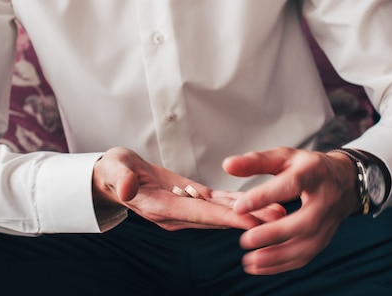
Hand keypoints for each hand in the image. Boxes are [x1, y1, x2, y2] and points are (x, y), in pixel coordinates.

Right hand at [92, 147, 285, 230]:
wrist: (113, 178)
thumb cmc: (112, 172)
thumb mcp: (112, 170)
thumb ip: (120, 179)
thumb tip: (127, 188)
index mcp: (160, 208)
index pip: (197, 213)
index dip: (224, 217)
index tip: (250, 220)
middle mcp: (176, 215)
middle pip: (217, 218)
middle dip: (248, 218)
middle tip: (279, 218)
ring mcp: (184, 210)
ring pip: (221, 213)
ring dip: (249, 213)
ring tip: (279, 212)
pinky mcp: (190, 200)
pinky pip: (217, 204)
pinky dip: (237, 205)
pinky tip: (258, 203)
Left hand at [222, 147, 360, 274]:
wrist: (343, 181)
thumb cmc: (306, 167)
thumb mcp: (283, 157)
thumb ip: (255, 161)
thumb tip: (227, 165)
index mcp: (313, 172)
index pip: (291, 184)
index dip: (264, 196)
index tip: (238, 208)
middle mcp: (325, 199)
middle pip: (305, 221)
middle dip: (275, 233)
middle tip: (246, 240)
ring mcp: (328, 222)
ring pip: (307, 244)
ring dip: (278, 256)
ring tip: (249, 260)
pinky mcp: (325, 239)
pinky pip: (305, 256)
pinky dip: (283, 264)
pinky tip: (260, 266)